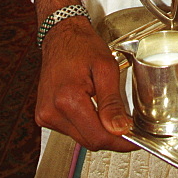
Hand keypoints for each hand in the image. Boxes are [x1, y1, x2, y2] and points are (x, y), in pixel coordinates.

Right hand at [35, 0, 136, 152]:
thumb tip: (120, 129)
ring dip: (97, 130)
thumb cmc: (82, 45)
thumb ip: (112, 102)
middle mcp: (52, 111)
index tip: (134, 140)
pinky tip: (91, 108)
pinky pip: (70, 130)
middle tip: (126, 126)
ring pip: (80, 137)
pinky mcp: (44, 115)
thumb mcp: (105, 68)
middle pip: (89, 141)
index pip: (98, 137)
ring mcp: (45, 115)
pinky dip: (85, 124)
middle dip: (110, 136)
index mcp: (68, 99)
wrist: (61, 34)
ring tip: (108, 112)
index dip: (119, 142)